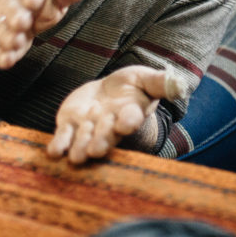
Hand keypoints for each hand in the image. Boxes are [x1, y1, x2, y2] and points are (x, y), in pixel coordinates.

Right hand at [0, 0, 89, 68]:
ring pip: (3, 30)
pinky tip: (7, 61)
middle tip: (22, 23)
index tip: (33, 2)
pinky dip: (2, 55)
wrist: (11, 16)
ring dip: (9, 37)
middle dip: (17, 16)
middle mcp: (13, 5)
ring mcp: (3, 23)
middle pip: (13, 10)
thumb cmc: (43, 5)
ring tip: (16, 42)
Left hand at [46, 65, 185, 164]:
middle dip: (102, 141)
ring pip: (84, 140)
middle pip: (106, 134)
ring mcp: (89, 128)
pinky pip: (64, 138)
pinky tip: (53, 152)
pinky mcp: (70, 126)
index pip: (131, 118)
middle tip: (96, 150)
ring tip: (76, 157)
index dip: (128, 121)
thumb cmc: (131, 86)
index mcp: (130, 113)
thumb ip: (161, 82)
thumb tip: (182, 84)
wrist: (108, 92)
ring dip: (80, 148)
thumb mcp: (146, 79)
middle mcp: (110, 125)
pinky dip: (59, 145)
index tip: (126, 123)